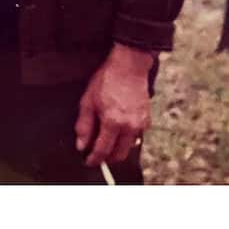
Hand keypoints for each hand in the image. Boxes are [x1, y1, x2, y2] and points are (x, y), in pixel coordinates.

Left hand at [74, 44, 153, 168]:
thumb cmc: (106, 80)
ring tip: (107, 141)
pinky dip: (127, 138)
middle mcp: (129, 127)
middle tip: (97, 155)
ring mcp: (140, 125)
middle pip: (119, 155)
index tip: (88, 161)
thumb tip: (81, 145)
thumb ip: (84, 125)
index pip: (102, 150)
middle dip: (107, 158)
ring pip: (129, 148)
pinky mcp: (147, 120)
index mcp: (113, 122)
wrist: (129, 67)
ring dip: (118, 149)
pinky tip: (118, 129)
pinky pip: (136, 137)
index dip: (94, 159)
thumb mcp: (88, 100)